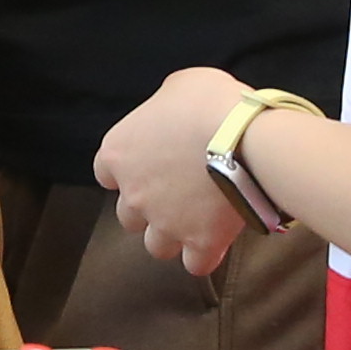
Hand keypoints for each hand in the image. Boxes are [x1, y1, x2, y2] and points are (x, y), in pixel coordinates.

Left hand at [97, 66, 253, 278]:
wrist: (244, 136)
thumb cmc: (210, 102)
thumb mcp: (179, 85)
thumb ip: (164, 106)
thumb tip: (173, 113)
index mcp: (119, 152)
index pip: (105, 173)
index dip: (126, 173)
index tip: (148, 167)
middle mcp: (133, 194)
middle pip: (129, 216)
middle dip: (149, 209)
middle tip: (178, 194)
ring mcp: (164, 223)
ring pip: (156, 246)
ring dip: (173, 236)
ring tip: (197, 221)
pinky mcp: (198, 243)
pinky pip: (196, 264)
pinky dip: (205, 255)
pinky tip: (217, 241)